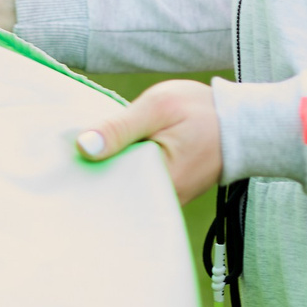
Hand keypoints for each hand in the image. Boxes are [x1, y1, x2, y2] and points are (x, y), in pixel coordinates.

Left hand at [75, 79, 221, 203]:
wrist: (243, 123)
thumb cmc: (204, 112)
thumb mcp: (159, 107)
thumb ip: (120, 127)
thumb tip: (83, 146)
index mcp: (157, 183)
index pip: (104, 186)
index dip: (81, 171)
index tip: (63, 158)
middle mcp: (159, 199)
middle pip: (110, 191)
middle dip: (90, 172)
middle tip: (67, 154)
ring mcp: (163, 197)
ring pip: (121, 188)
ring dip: (106, 170)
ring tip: (85, 153)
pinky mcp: (164, 190)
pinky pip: (134, 184)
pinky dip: (121, 170)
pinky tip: (109, 155)